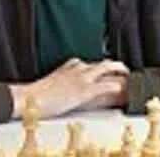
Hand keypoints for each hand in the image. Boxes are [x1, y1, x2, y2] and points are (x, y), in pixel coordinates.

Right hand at [9, 58, 128, 118]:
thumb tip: (71, 83)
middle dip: (116, 65)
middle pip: (103, 62)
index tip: (110, 70)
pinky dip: (114, 85)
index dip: (104, 67)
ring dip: (120, 70)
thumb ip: (66, 77)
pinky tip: (121, 88)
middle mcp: (79, 68)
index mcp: (72, 65)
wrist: (31, 97)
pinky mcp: (83, 90)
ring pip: (107, 68)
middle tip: (124, 71)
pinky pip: (104, 85)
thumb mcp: (55, 80)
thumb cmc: (40, 93)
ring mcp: (82, 78)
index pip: (93, 63)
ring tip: (128, 76)